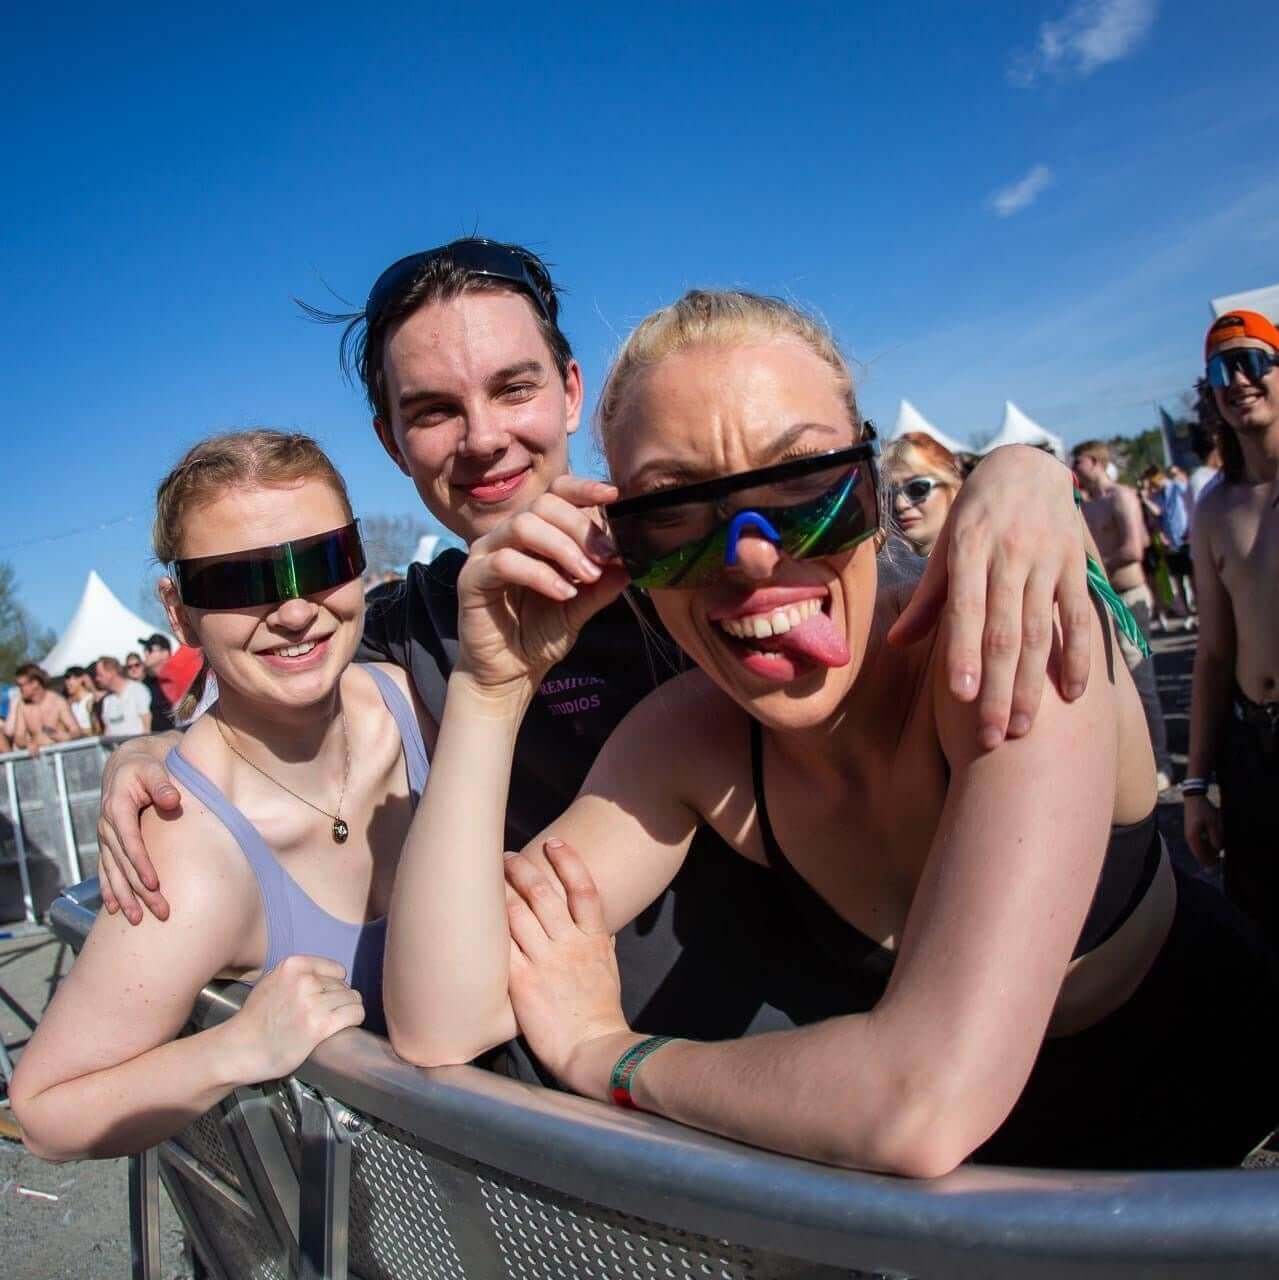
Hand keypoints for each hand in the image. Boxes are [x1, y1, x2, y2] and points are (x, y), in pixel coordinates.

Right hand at [96, 741, 183, 922]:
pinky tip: (114, 909)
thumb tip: (172, 800)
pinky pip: (106, 870)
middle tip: (160, 912)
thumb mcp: (154, 769)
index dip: (142, 864)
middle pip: (123, 864)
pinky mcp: (108, 843)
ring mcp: (106, 837)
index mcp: (117, 808)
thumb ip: (163, 783)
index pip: (130, 842)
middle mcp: (107, 826)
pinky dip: (110, 890)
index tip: (155, 884)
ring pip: (113, 872)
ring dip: (124, 897)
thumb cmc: (147, 766)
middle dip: (139, 890)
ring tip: (135, 920)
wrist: (128, 765)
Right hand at [219, 955, 364, 1082]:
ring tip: (334, 1022)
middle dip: (340, 1000)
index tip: (326, 998)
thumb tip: (325, 976)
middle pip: (345, 986)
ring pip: (353, 999)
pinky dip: (354, 1019)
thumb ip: (296, 975)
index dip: (334, 985)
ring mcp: (313, 1003)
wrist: (239, 1049)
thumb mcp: (272, 982)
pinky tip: (344, 1026)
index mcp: (293, 965)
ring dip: (348, 1010)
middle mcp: (305, 980)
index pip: (336, 970)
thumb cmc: (254, 1019)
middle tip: (326, 1015)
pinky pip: (355, 1013)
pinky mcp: (320, 1025)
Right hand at [456, 477, 628, 693]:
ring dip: (563, 548)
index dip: (584, 489)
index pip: (557, 493)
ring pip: (524, 526)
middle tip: (605, 556)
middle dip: (580, 527)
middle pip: (544, 504)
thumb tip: (633, 559)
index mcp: (536, 532)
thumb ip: (602, 583)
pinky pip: (505, 562)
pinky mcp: (472, 578)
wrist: (510, 673)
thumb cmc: (540, 634)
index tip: (613, 497)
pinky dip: (540, 574)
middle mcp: (509, 535)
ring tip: (587, 577)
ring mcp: (487, 553)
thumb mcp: (581, 606)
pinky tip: (563, 594)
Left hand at [504, 840, 632, 1100]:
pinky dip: (487, 930)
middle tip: (506, 857)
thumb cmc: (600, 1011)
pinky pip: (502, 948)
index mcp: (593, 938)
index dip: (569, 861)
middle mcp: (569, 943)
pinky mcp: (522, 982)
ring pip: (516, 914)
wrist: (592, 1047)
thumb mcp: (608, 968)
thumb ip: (597, 942)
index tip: (555, 843)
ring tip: (483, 880)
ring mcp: (545, 961)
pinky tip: (472, 917)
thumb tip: (595, 925)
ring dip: (499, 893)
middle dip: (521, 870)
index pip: (583, 888)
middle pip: (542, 894)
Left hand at [889, 445, 1090, 749]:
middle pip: (1004, 633)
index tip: (962, 699)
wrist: (1027, 466)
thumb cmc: (974, 516)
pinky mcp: (1076, 566)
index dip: (964, 654)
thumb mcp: (945, 546)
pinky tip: (1073, 695)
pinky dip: (1078, 656)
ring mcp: (1047, 561)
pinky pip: (1079, 616)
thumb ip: (927, 598)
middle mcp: (1010, 555)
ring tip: (1022, 728)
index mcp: (970, 550)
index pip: (965, 611)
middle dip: (998, 689)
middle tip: (992, 739)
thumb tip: (896, 643)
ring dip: (1033, 685)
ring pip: (1041, 632)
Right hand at [1184, 794, 1223, 868]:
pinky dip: (1206, 846)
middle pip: (1199, 854)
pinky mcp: (1192, 832)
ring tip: (1218, 853)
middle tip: (1220, 860)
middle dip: (1209, 858)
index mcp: (1193, 838)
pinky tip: (1214, 845)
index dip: (1209, 862)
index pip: (1200, 856)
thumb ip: (1216, 837)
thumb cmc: (1204, 810)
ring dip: (1208, 852)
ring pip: (1199, 849)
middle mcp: (1189, 839)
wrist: (1194, 798)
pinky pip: (1199, 844)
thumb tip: (1218, 850)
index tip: (1218, 865)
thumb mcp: (1213, 823)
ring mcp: (1190, 835)